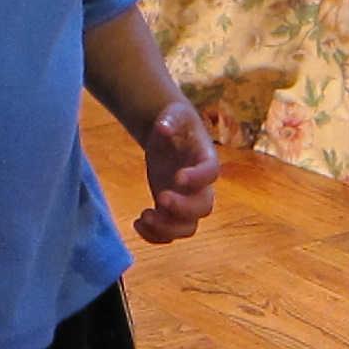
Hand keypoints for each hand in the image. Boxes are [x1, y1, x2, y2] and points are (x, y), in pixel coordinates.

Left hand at [135, 101, 217, 244]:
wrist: (169, 133)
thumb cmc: (175, 120)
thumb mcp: (174, 112)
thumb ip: (171, 119)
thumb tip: (163, 127)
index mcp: (206, 158)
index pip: (211, 173)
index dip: (198, 178)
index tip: (178, 176)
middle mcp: (200, 185)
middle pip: (203, 207)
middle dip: (183, 209)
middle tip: (161, 198)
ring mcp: (186, 199)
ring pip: (187, 227)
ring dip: (168, 228)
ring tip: (144, 216)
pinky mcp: (171, 209)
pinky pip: (170, 232)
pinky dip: (155, 236)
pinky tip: (137, 224)